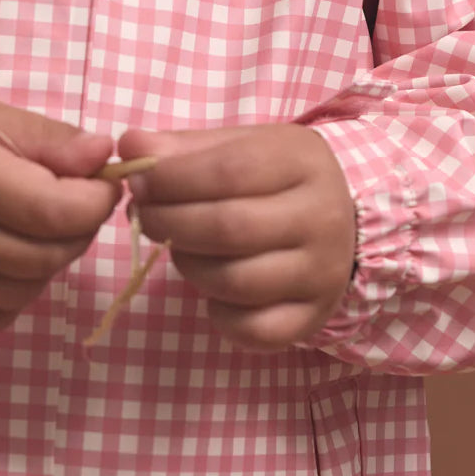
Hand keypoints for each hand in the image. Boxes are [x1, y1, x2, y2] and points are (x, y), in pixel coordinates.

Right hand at [0, 91, 120, 337]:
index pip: (52, 210)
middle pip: (44, 255)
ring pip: (25, 291)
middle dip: (79, 231)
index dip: (94, 202)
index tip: (104, 184)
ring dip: (50, 262)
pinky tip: (9, 260)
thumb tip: (103, 155)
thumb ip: (45, 138)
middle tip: (79, 203)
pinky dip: (15, 294)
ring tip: (41, 228)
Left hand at [117, 124, 355, 350]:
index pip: (228, 172)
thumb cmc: (274, 173)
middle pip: (228, 228)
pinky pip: (256, 330)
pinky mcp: (314, 317)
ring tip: (174, 244)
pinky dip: (220, 315)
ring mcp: (321, 274)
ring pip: (236, 282)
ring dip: (186, 265)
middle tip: (142, 214)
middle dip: (168, 222)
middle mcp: (320, 219)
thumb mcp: (237, 144)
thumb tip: (130, 148)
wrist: (345, 216)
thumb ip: (182, 147)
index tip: (137, 181)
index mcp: (300, 163)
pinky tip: (209, 289)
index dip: (171, 179)